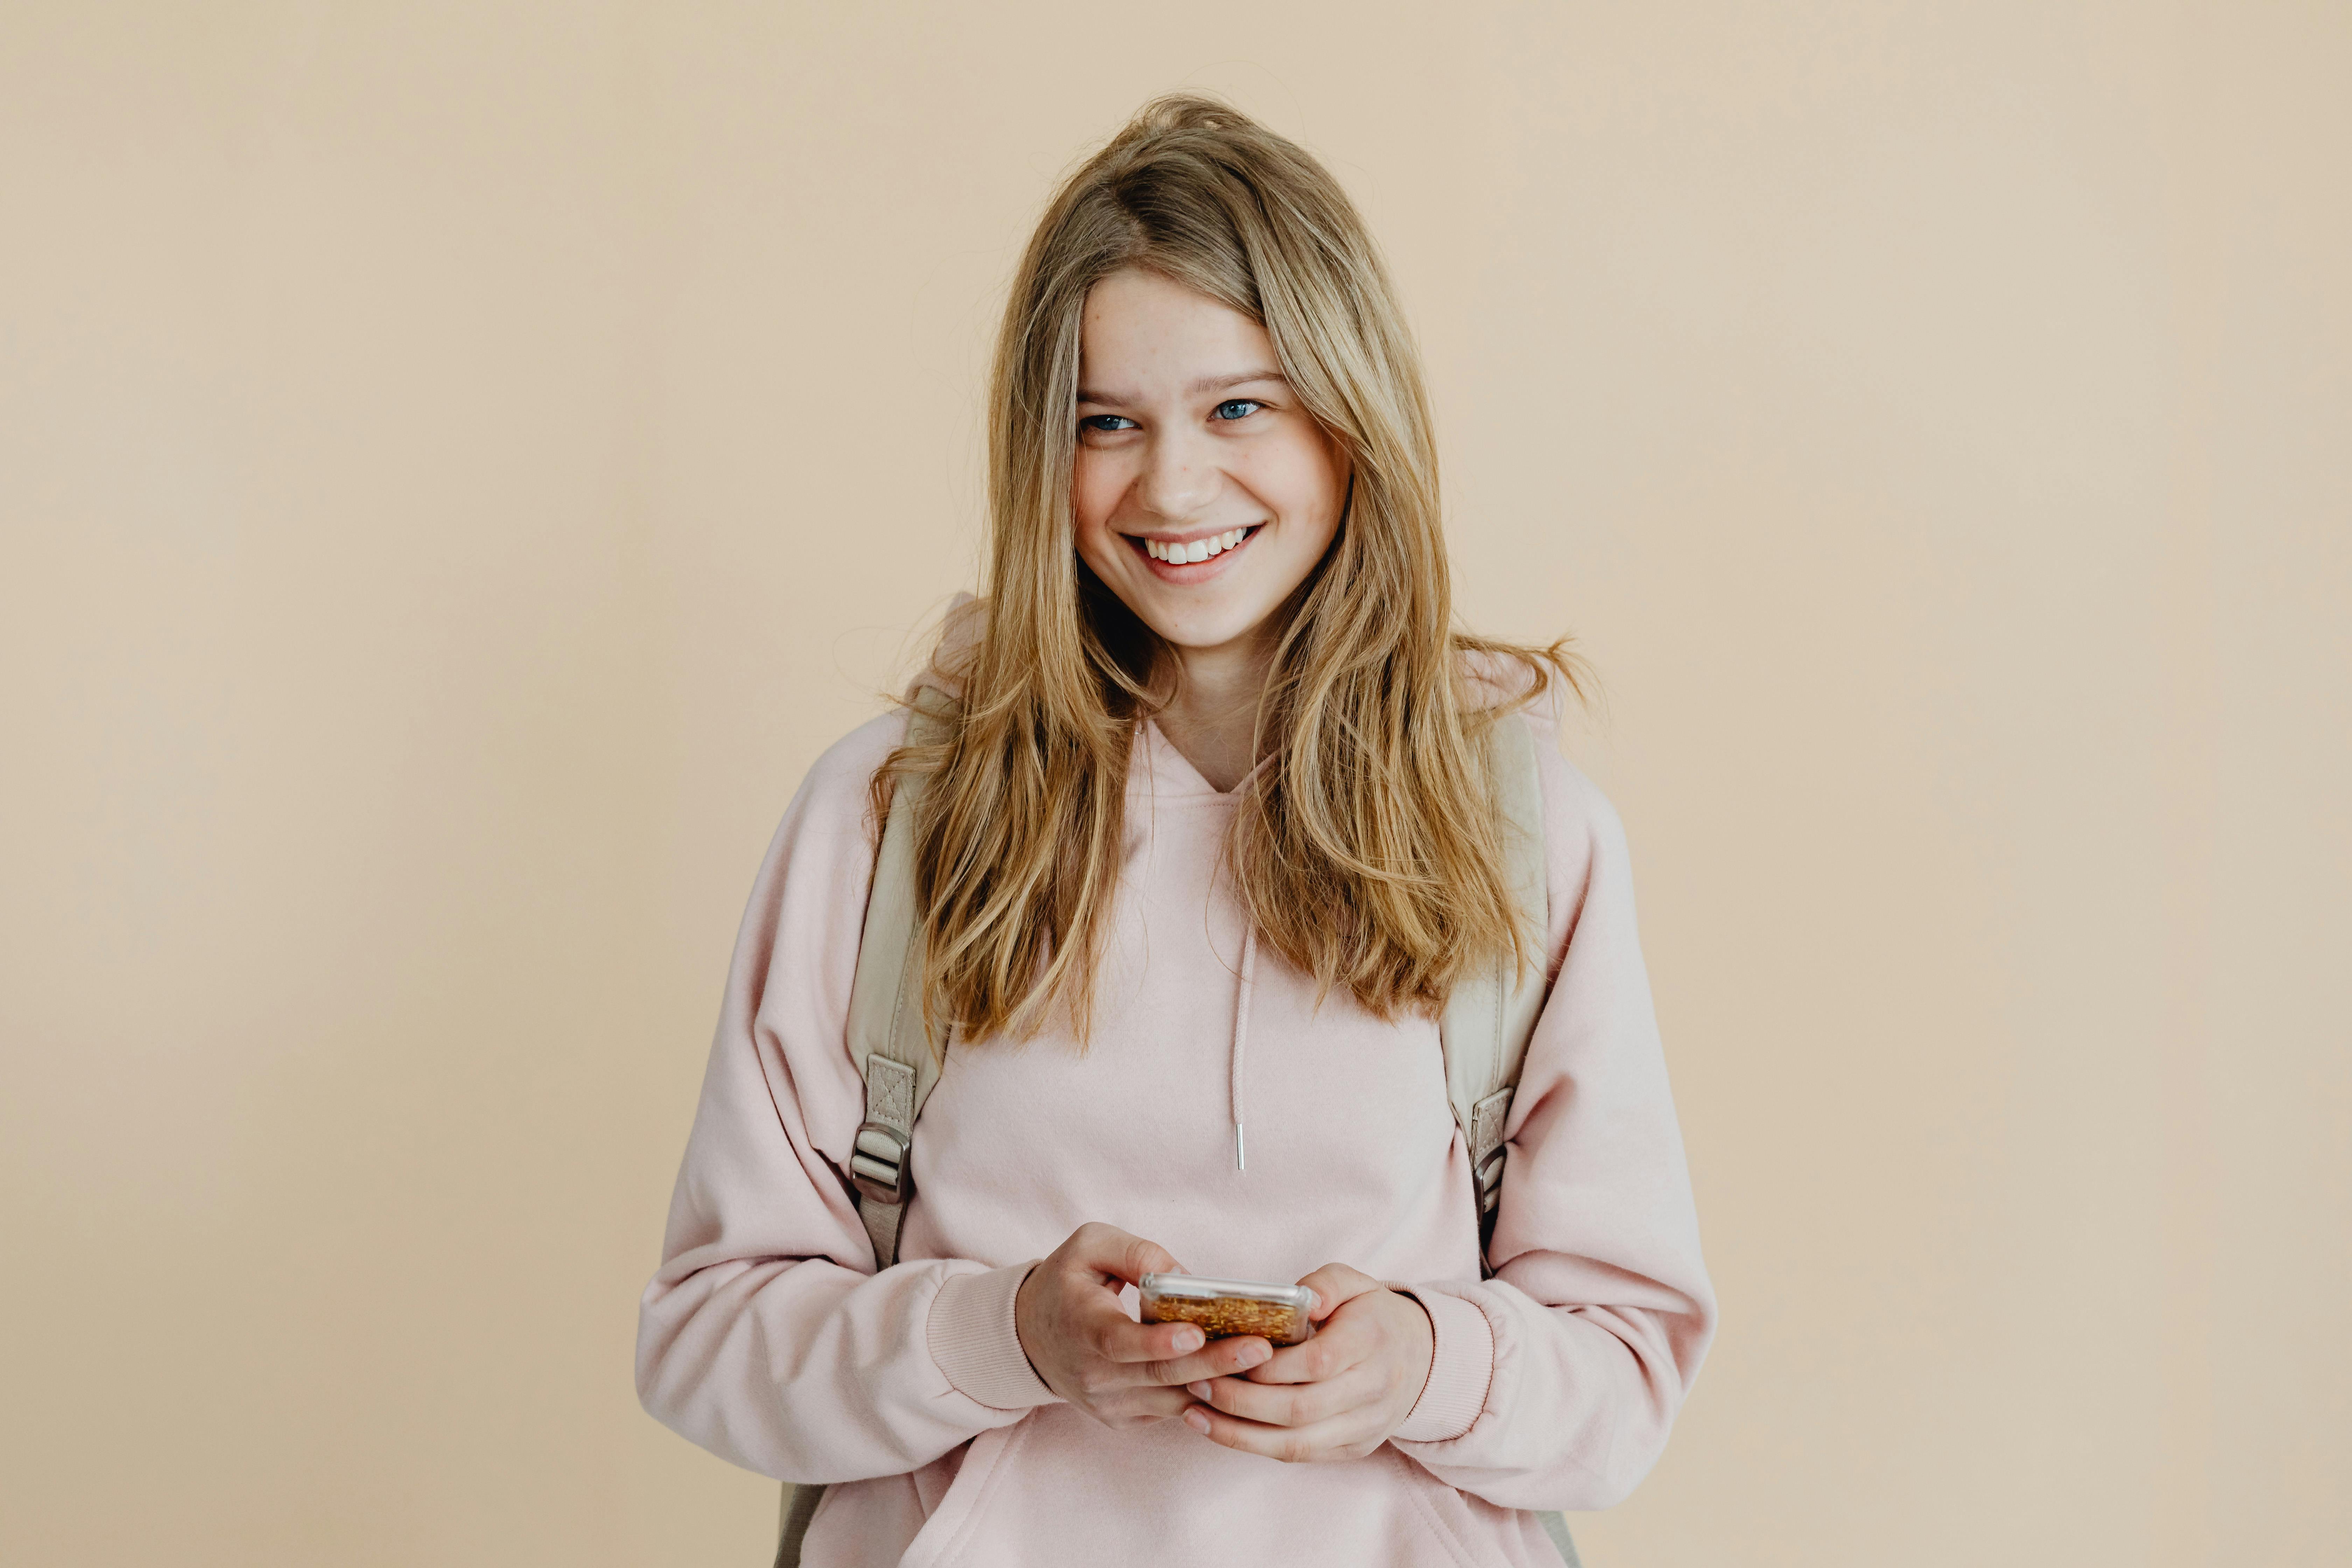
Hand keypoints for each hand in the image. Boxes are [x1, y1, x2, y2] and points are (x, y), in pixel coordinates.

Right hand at [1013, 1222, 1274, 1429]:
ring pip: (1173, 1400)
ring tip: (1265, 1366)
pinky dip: (1206, 1396)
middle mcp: (1095, 1375)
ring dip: (1221, 1385)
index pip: (1120, 1343)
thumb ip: (1135, 1252)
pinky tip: (1240, 1378)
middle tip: (1261, 1348)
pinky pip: (1172, 1410)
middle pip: (1161, 1375)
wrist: (1029, 1337)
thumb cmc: (1067, 1283)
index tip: (1197, 1333)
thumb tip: (1185, 1277)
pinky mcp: (1124, 1418)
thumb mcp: (1089, 1246)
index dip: (1158, 1341)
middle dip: (1215, 1363)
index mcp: (1082, 1327)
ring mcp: (1109, 1403)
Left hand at [1179, 1262, 1434, 1461]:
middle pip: (1299, 1409)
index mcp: (1372, 1343)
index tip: (1224, 1354)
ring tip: (1194, 1414)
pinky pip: (1300, 1456)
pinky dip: (1256, 1447)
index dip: (1268, 1366)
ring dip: (1238, 1434)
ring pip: (1296, 1444)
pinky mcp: (1353, 1449)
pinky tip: (1221, 1430)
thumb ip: (1325, 1283)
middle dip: (1240, 1402)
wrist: (1421, 1359)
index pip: (1316, 1363)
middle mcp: (1373, 1391)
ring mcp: (1365, 1427)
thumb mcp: (1355, 1282)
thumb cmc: (1374, 1316)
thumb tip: (1301, 1300)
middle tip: (1196, 1383)